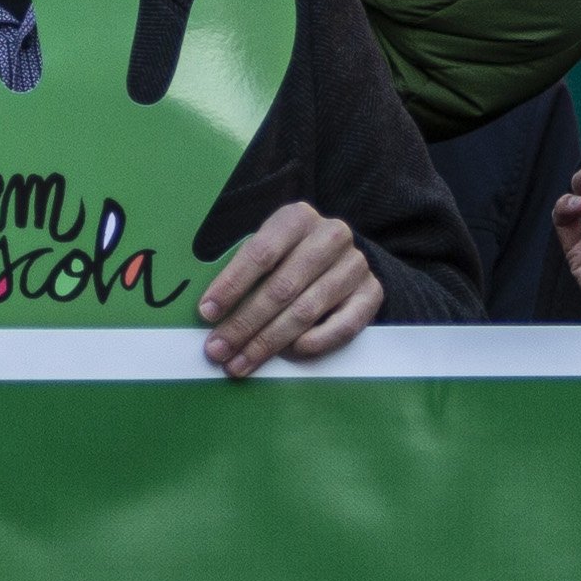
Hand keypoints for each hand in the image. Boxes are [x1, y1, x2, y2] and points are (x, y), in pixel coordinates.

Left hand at [198, 199, 379, 376]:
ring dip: (268, 342)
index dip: (231, 285)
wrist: (342, 258)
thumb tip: (210, 313)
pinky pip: (343, 326)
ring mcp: (354, 264)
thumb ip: (244, 273)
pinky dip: (314, 343)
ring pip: (306, 311)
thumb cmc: (290, 257)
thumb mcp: (268, 250)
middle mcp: (330, 236)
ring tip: (241, 362)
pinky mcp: (372, 292)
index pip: (260, 253)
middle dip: (244, 323)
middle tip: (219, 349)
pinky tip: (290, 353)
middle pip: (281, 287)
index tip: (207, 313)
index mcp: (297, 218)